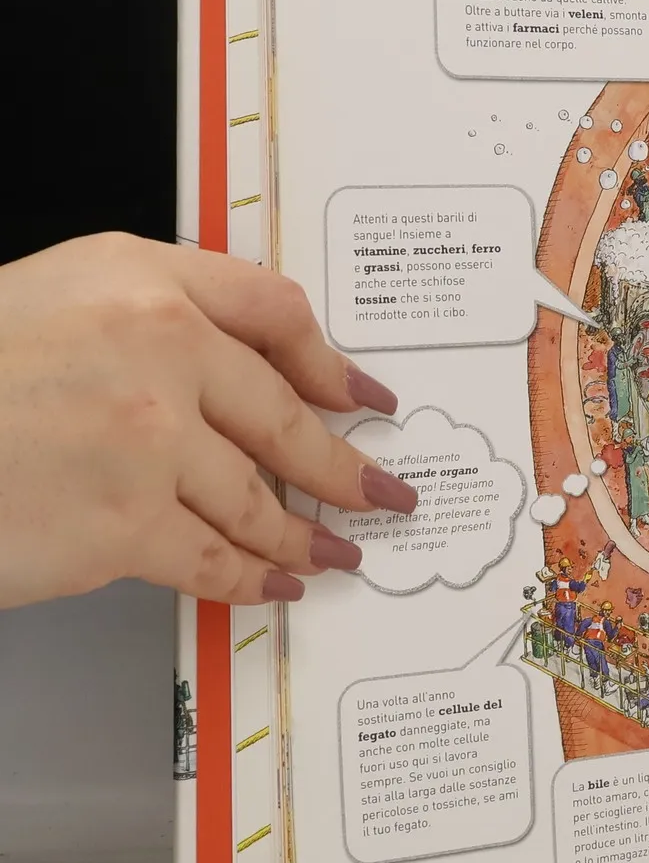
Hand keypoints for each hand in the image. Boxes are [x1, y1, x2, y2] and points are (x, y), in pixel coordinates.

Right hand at [0, 234, 414, 609]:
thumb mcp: (50, 298)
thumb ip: (151, 319)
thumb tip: (241, 377)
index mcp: (140, 279)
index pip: (273, 311)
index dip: (332, 360)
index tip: (366, 394)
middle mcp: (158, 347)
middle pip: (286, 414)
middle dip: (346, 465)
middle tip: (385, 490)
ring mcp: (146, 440)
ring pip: (258, 496)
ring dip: (308, 531)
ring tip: (339, 549)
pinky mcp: (121, 525)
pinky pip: (213, 559)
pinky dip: (254, 578)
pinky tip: (278, 583)